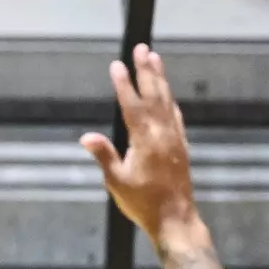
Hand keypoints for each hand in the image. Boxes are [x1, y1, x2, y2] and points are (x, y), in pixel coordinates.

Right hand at [81, 44, 199, 246]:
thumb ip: (104, 156)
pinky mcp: (182, 147)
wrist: (176, 220)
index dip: (124, 85)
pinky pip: (176, 116)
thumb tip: (86, 136)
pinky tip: (169, 95)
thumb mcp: (116, 181)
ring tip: (155, 59)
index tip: (117, 65)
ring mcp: (175, 139)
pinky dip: (170, 101)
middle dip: (147, 71)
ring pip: (167, 102)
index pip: (133, 106)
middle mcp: (163, 135)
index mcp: (145, 141)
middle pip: (154, 96)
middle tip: (142, 48)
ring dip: (161, 79)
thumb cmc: (142, 202)